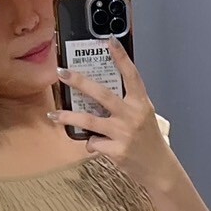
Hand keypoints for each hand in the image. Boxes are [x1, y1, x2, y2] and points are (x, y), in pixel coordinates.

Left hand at [49, 37, 173, 190]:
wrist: (158, 168)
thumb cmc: (148, 140)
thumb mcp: (143, 115)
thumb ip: (126, 103)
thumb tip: (97, 92)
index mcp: (141, 103)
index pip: (132, 75)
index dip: (121, 57)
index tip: (109, 41)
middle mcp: (132, 116)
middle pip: (102, 94)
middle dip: (79, 82)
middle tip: (62, 73)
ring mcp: (124, 133)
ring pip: (90, 121)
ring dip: (68, 117)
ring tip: (53, 115)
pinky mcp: (117, 150)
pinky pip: (94, 143)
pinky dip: (91, 143)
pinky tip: (96, 145)